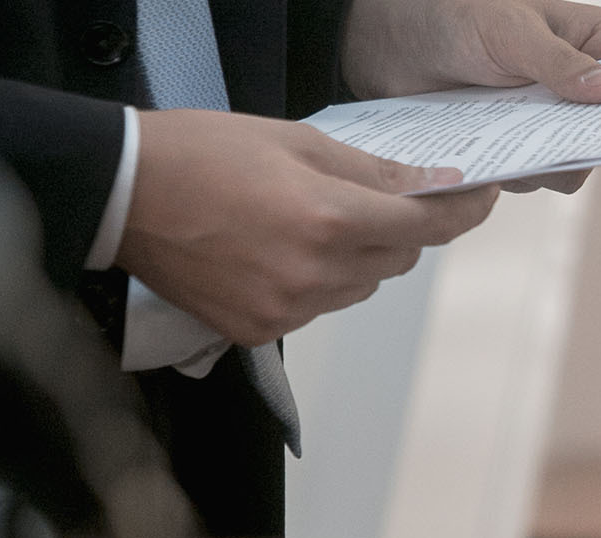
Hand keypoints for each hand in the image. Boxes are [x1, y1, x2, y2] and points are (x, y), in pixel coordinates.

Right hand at [117, 109, 497, 345]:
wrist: (122, 195)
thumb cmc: (201, 154)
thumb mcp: (297, 142)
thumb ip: (371, 172)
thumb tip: (430, 184)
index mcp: (327, 219)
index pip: (424, 226)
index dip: (461, 212)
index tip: (478, 198)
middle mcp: (313, 274)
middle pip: (398, 261)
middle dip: (402, 229)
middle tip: (383, 198)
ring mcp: (286, 309)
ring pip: (360, 287)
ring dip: (359, 258)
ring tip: (312, 221)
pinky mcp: (259, 331)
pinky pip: (318, 309)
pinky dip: (318, 282)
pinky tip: (280, 252)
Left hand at [341, 0, 600, 194]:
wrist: (390, 43)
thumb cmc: (456, 15)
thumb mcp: (511, 33)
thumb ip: (561, 64)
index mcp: (597, 41)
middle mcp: (581, 84)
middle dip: (586, 145)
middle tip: (553, 140)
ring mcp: (549, 119)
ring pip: (572, 165)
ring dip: (542, 164)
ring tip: (502, 133)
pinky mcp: (516, 145)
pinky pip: (531, 176)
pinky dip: (511, 173)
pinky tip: (485, 151)